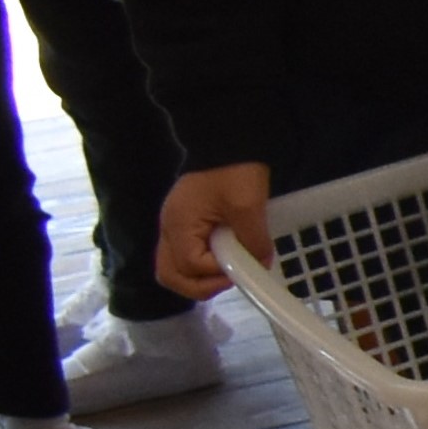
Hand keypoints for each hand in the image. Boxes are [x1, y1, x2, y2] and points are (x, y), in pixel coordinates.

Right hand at [155, 162, 271, 300]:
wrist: (226, 142)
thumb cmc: (234, 170)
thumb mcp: (248, 206)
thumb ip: (253, 240)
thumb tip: (259, 264)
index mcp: (178, 225)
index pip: (189, 266)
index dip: (217, 273)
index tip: (244, 264)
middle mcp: (168, 230)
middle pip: (170, 276)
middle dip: (201, 286)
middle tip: (231, 278)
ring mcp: (173, 228)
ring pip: (174, 270)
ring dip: (200, 279)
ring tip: (228, 271)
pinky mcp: (184, 226)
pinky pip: (184, 257)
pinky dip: (202, 267)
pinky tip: (224, 260)